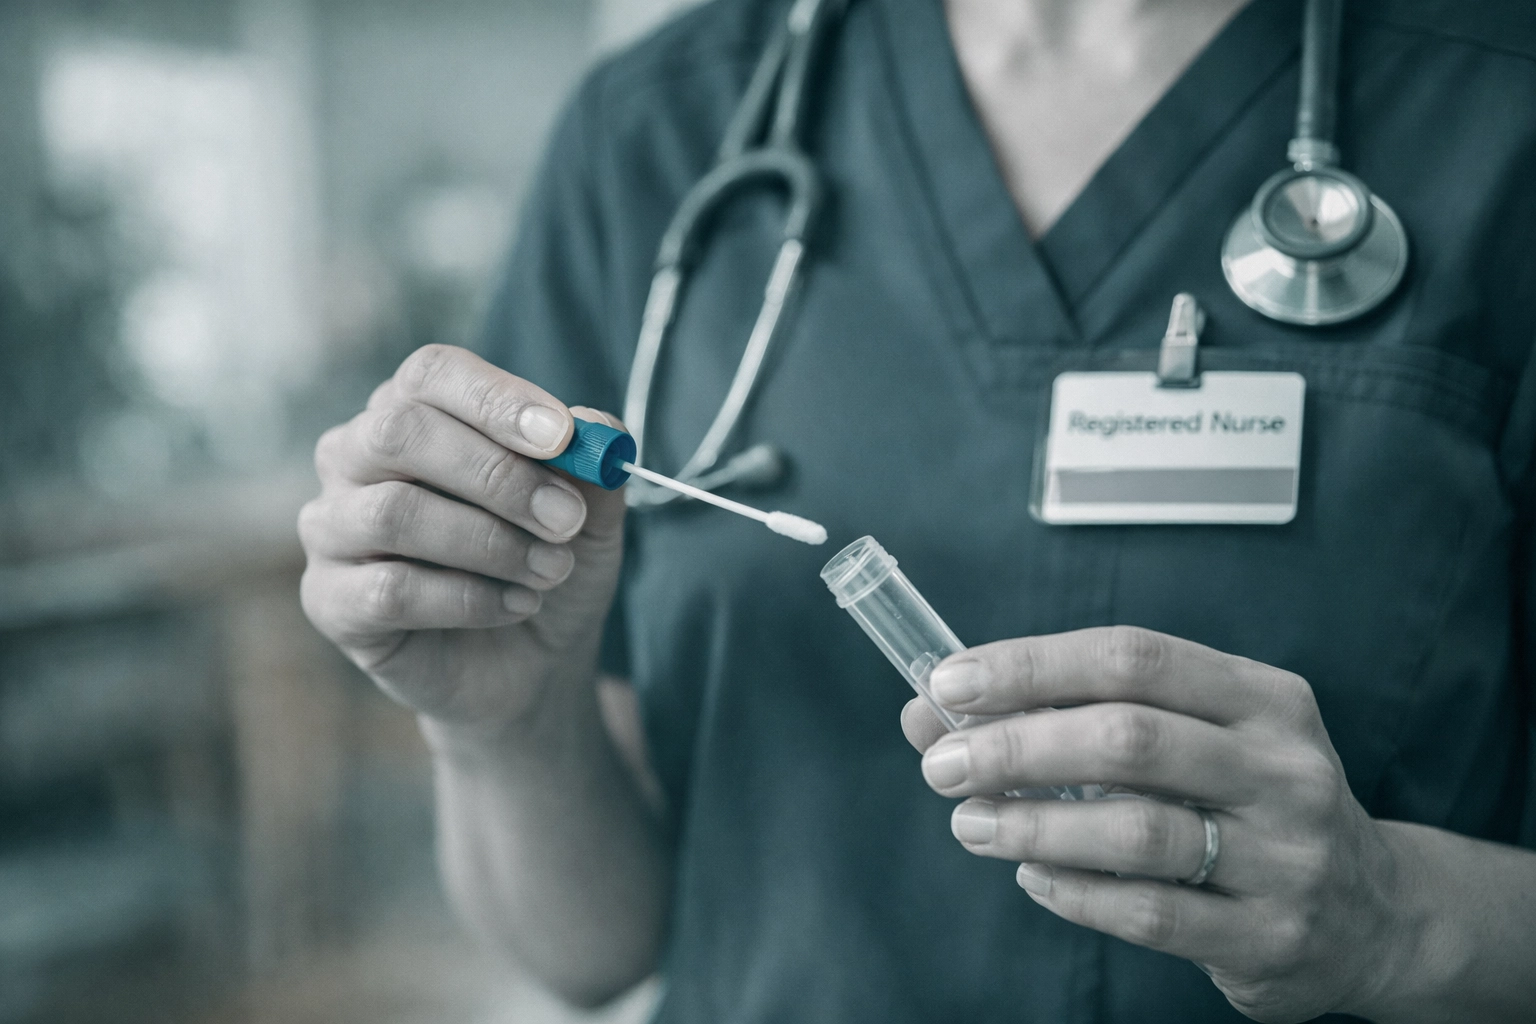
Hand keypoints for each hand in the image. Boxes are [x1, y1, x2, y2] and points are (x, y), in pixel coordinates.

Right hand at [299, 344, 626, 732]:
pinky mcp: (328, 598)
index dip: (497, 400)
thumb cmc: (546, 562)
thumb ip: (591, 465)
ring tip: (551, 570)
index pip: (432, 373)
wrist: (532, 663)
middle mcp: (355, 456)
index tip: (563, 438)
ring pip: (393, 513)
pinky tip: (517, 606)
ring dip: (490, 543)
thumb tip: (596, 430)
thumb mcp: (591, 513)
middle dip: (497, 476)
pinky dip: (467, 600)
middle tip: (567, 519)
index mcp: (414, 410)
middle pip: (400, 433)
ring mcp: (332, 526)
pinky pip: (388, 589)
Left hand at [901, 626, 1411, 1022]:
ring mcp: (1287, 857)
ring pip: (1137, 831)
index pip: (1133, 658)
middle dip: (1018, 748)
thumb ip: (1067, 715)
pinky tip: (1033, 876)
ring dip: (1033, 825)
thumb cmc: (1245, 803)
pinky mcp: (1271, 937)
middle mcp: (1284, 768)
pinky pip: (1150, 914)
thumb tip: (928, 713)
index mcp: (1262, 698)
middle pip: (1130, 738)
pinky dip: (1075, 893)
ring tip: (971, 823)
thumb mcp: (1187, 738)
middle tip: (943, 765)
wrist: (1375, 913)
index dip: (1033, 665)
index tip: (951, 682)